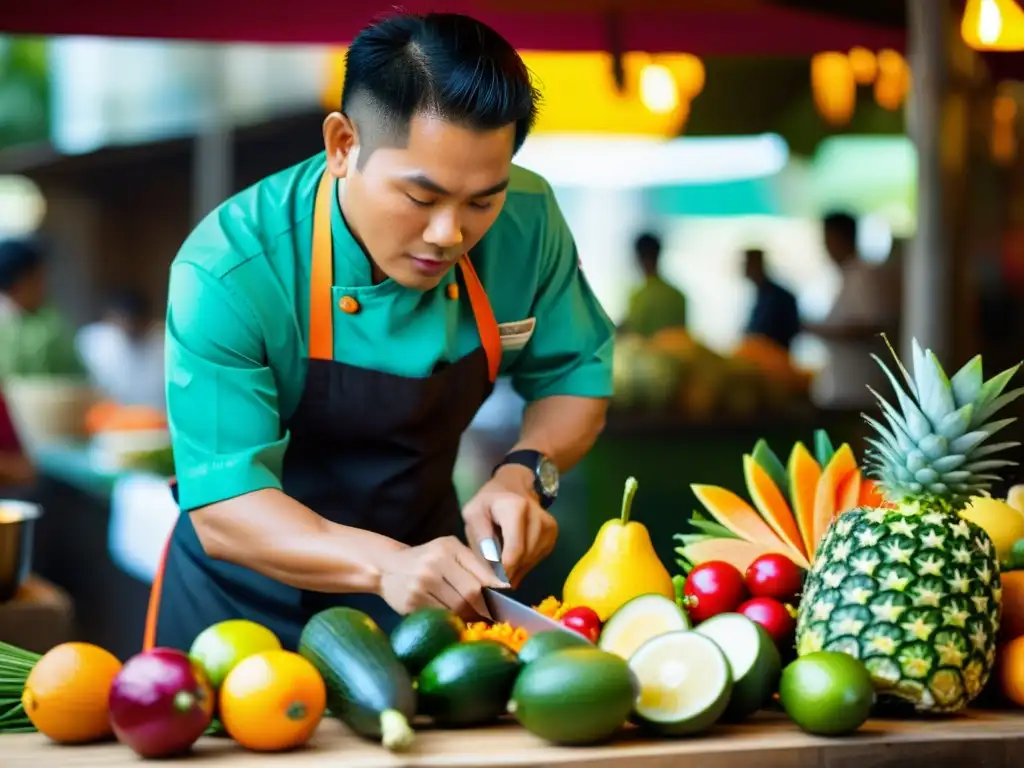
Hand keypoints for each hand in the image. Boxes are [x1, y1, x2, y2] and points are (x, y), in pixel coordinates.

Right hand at [377, 536, 506, 619]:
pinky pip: (441, 616)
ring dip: (469, 617)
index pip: (480, 572)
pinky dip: (452, 621)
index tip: (504, 602)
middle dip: (484, 607)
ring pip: (457, 608)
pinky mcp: (411, 602)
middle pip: (471, 593)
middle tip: (491, 616)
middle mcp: (434, 562)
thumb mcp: (449, 552)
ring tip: (474, 619)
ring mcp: (421, 583)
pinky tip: (455, 620)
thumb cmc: (427, 560)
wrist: (388, 567)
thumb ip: (474, 565)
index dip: (495, 591)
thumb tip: (504, 588)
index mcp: (448, 547)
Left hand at [462, 466, 558, 587]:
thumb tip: (493, 571)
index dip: (504, 572)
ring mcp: (549, 526)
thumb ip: (481, 540)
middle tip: (493, 577)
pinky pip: (538, 558)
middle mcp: (538, 517)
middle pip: (524, 558)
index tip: (493, 583)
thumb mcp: (474, 514)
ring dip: (516, 569)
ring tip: (501, 564)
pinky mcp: (553, 534)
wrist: (515, 484)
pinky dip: (524, 563)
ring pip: (532, 561)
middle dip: (508, 572)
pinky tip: (513, 557)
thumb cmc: (490, 500)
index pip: (515, 550)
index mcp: (516, 509)